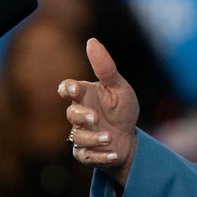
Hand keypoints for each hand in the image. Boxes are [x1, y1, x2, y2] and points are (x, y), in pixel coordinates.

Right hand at [59, 38, 139, 186]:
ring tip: (109, 138)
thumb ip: (105, 67)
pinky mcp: (85, 154)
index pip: (67, 89)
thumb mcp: (119, 87)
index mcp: (85, 95)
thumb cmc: (121, 109)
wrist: (129, 139)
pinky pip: (87, 156)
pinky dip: (101, 156)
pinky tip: (114, 153)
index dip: (67, 88)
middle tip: (96, 118)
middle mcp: (79, 115)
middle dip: (82, 116)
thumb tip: (91, 41)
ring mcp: (80, 135)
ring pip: (78, 137)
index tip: (74, 89)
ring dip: (94, 139)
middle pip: (71, 114)